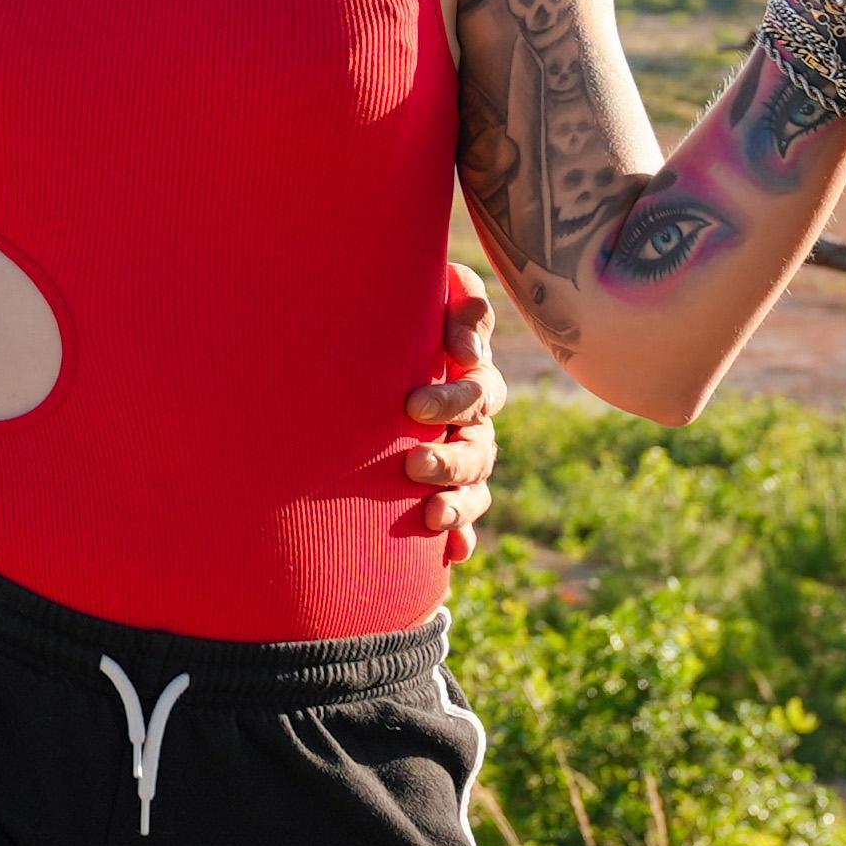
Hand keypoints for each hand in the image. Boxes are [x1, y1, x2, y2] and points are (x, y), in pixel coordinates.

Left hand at [403, 282, 508, 563]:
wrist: (366, 365)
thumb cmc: (401, 321)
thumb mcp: (430, 295)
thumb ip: (460, 296)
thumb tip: (467, 347)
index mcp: (473, 381)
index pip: (479, 393)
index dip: (455, 400)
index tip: (412, 405)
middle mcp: (473, 426)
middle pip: (477, 449)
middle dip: (449, 458)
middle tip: (412, 460)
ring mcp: (462, 465)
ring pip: (474, 489)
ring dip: (458, 502)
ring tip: (431, 512)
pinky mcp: (445, 495)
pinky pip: (463, 524)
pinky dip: (460, 536)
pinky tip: (453, 551)